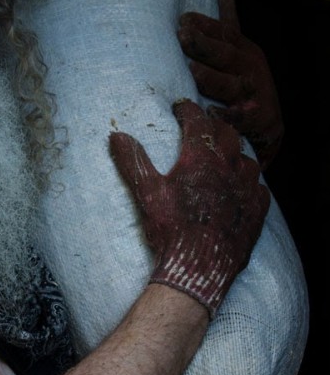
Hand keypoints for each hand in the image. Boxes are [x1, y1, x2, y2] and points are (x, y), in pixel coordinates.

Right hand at [109, 99, 269, 316]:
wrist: (198, 269)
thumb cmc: (170, 229)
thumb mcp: (146, 192)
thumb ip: (132, 160)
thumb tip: (115, 135)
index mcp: (201, 159)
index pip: (198, 122)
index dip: (188, 110)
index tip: (181, 106)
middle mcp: (229, 168)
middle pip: (228, 134)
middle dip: (215, 125)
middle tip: (204, 124)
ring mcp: (246, 191)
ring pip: (248, 160)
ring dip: (236, 153)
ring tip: (225, 155)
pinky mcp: (256, 213)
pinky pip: (259, 189)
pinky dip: (250, 183)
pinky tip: (243, 188)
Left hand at [177, 0, 282, 169]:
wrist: (268, 127)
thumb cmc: (245, 82)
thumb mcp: (240, 52)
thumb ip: (229, 25)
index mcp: (244, 50)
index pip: (223, 33)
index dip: (203, 26)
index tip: (182, 20)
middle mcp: (250, 69)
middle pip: (225, 55)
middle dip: (204, 45)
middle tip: (182, 36)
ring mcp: (254, 94)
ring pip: (231, 85)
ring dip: (211, 77)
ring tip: (192, 70)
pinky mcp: (257, 120)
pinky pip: (240, 119)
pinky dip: (227, 116)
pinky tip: (211, 112)